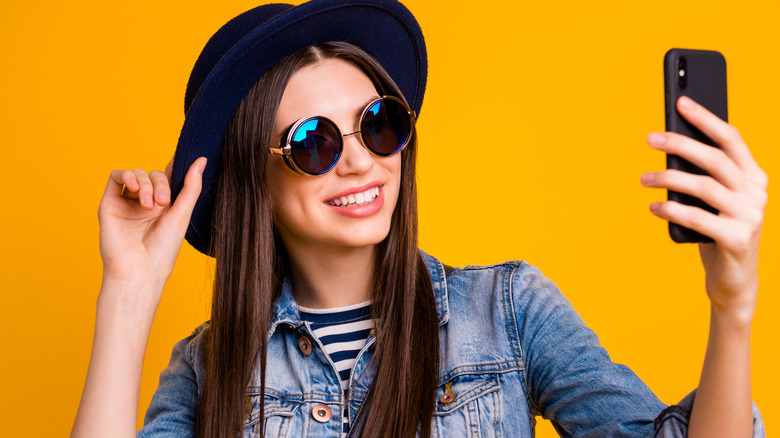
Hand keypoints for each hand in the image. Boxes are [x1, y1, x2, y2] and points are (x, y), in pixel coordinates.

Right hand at [97, 157, 206, 286]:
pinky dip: (126, 175)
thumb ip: (191, 186)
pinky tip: (135, 188)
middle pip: (154, 174)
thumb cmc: (164, 249)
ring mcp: (128, 202)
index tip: (185, 156)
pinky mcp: (110, 203)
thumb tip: (202, 159)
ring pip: (137, 174)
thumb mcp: (183, 213)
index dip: (176, 166)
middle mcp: (147, 202)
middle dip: (160, 184)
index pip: (170, 176)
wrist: (139, 269)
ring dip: (146, 184)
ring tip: (149, 205)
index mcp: (167, 205)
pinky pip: (116, 177)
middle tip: (163, 203)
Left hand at [641, 96, 766, 323]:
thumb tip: (670, 145)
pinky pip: (697, 217)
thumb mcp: (715, 201)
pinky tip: (653, 207)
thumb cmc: (718, 232)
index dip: (706, 118)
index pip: (732, 139)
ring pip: (703, 186)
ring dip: (667, 179)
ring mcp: (750, 216)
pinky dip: (671, 209)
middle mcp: (757, 193)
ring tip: (643, 179)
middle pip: (714, 159)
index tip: (680, 102)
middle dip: (679, 144)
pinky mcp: (737, 239)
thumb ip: (704, 176)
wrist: (734, 281)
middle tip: (650, 138)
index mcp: (755, 177)